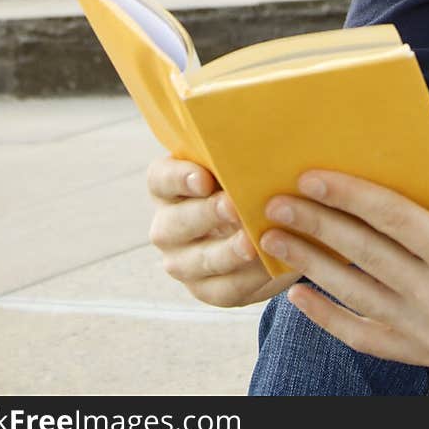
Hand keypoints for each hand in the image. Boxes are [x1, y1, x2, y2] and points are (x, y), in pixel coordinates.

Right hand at [147, 155, 298, 307]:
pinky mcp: (206, 289)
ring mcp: (182, 262)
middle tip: (233, 206)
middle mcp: (167, 225)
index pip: (160, 179)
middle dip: (206, 215)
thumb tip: (266, 138)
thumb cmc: (251, 183)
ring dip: (226, 252)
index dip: (178, 178)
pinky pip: (223, 289)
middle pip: (175, 223)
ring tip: (253, 242)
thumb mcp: (242, 167)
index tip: (204, 178)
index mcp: (168, 187)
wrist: (268, 230)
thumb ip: (243, 157)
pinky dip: (247, 278)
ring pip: (198, 261)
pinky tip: (267, 264)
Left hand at [257, 137, 428, 366]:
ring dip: (311, 265)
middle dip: (316, 225)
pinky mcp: (426, 352)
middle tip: (275, 203)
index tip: (310, 177)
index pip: (395, 220)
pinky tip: (299, 294)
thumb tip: (424, 148)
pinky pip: (365, 337)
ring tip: (276, 239)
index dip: (349, 196)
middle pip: (367, 255)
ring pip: (357, 294)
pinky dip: (328, 317)